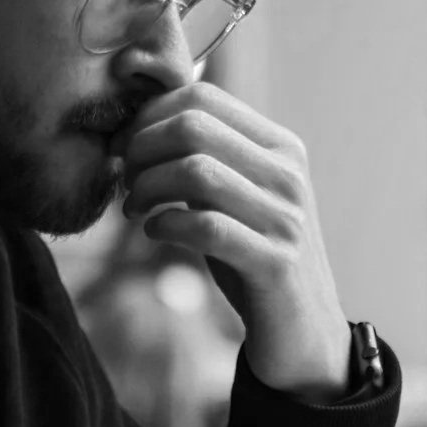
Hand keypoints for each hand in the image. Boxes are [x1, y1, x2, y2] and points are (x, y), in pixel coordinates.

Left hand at [114, 83, 350, 401]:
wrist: (303, 329)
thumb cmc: (254, 257)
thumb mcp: (237, 197)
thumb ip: (206, 161)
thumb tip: (135, 130)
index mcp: (280, 147)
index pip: (203, 97)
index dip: (148, 115)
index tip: (123, 147)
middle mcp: (287, 174)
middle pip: (193, 126)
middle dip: (140, 149)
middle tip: (124, 179)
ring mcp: (285, 218)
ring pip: (195, 171)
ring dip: (147, 187)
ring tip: (135, 208)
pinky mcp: (275, 263)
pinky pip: (206, 227)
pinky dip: (166, 225)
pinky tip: (154, 231)